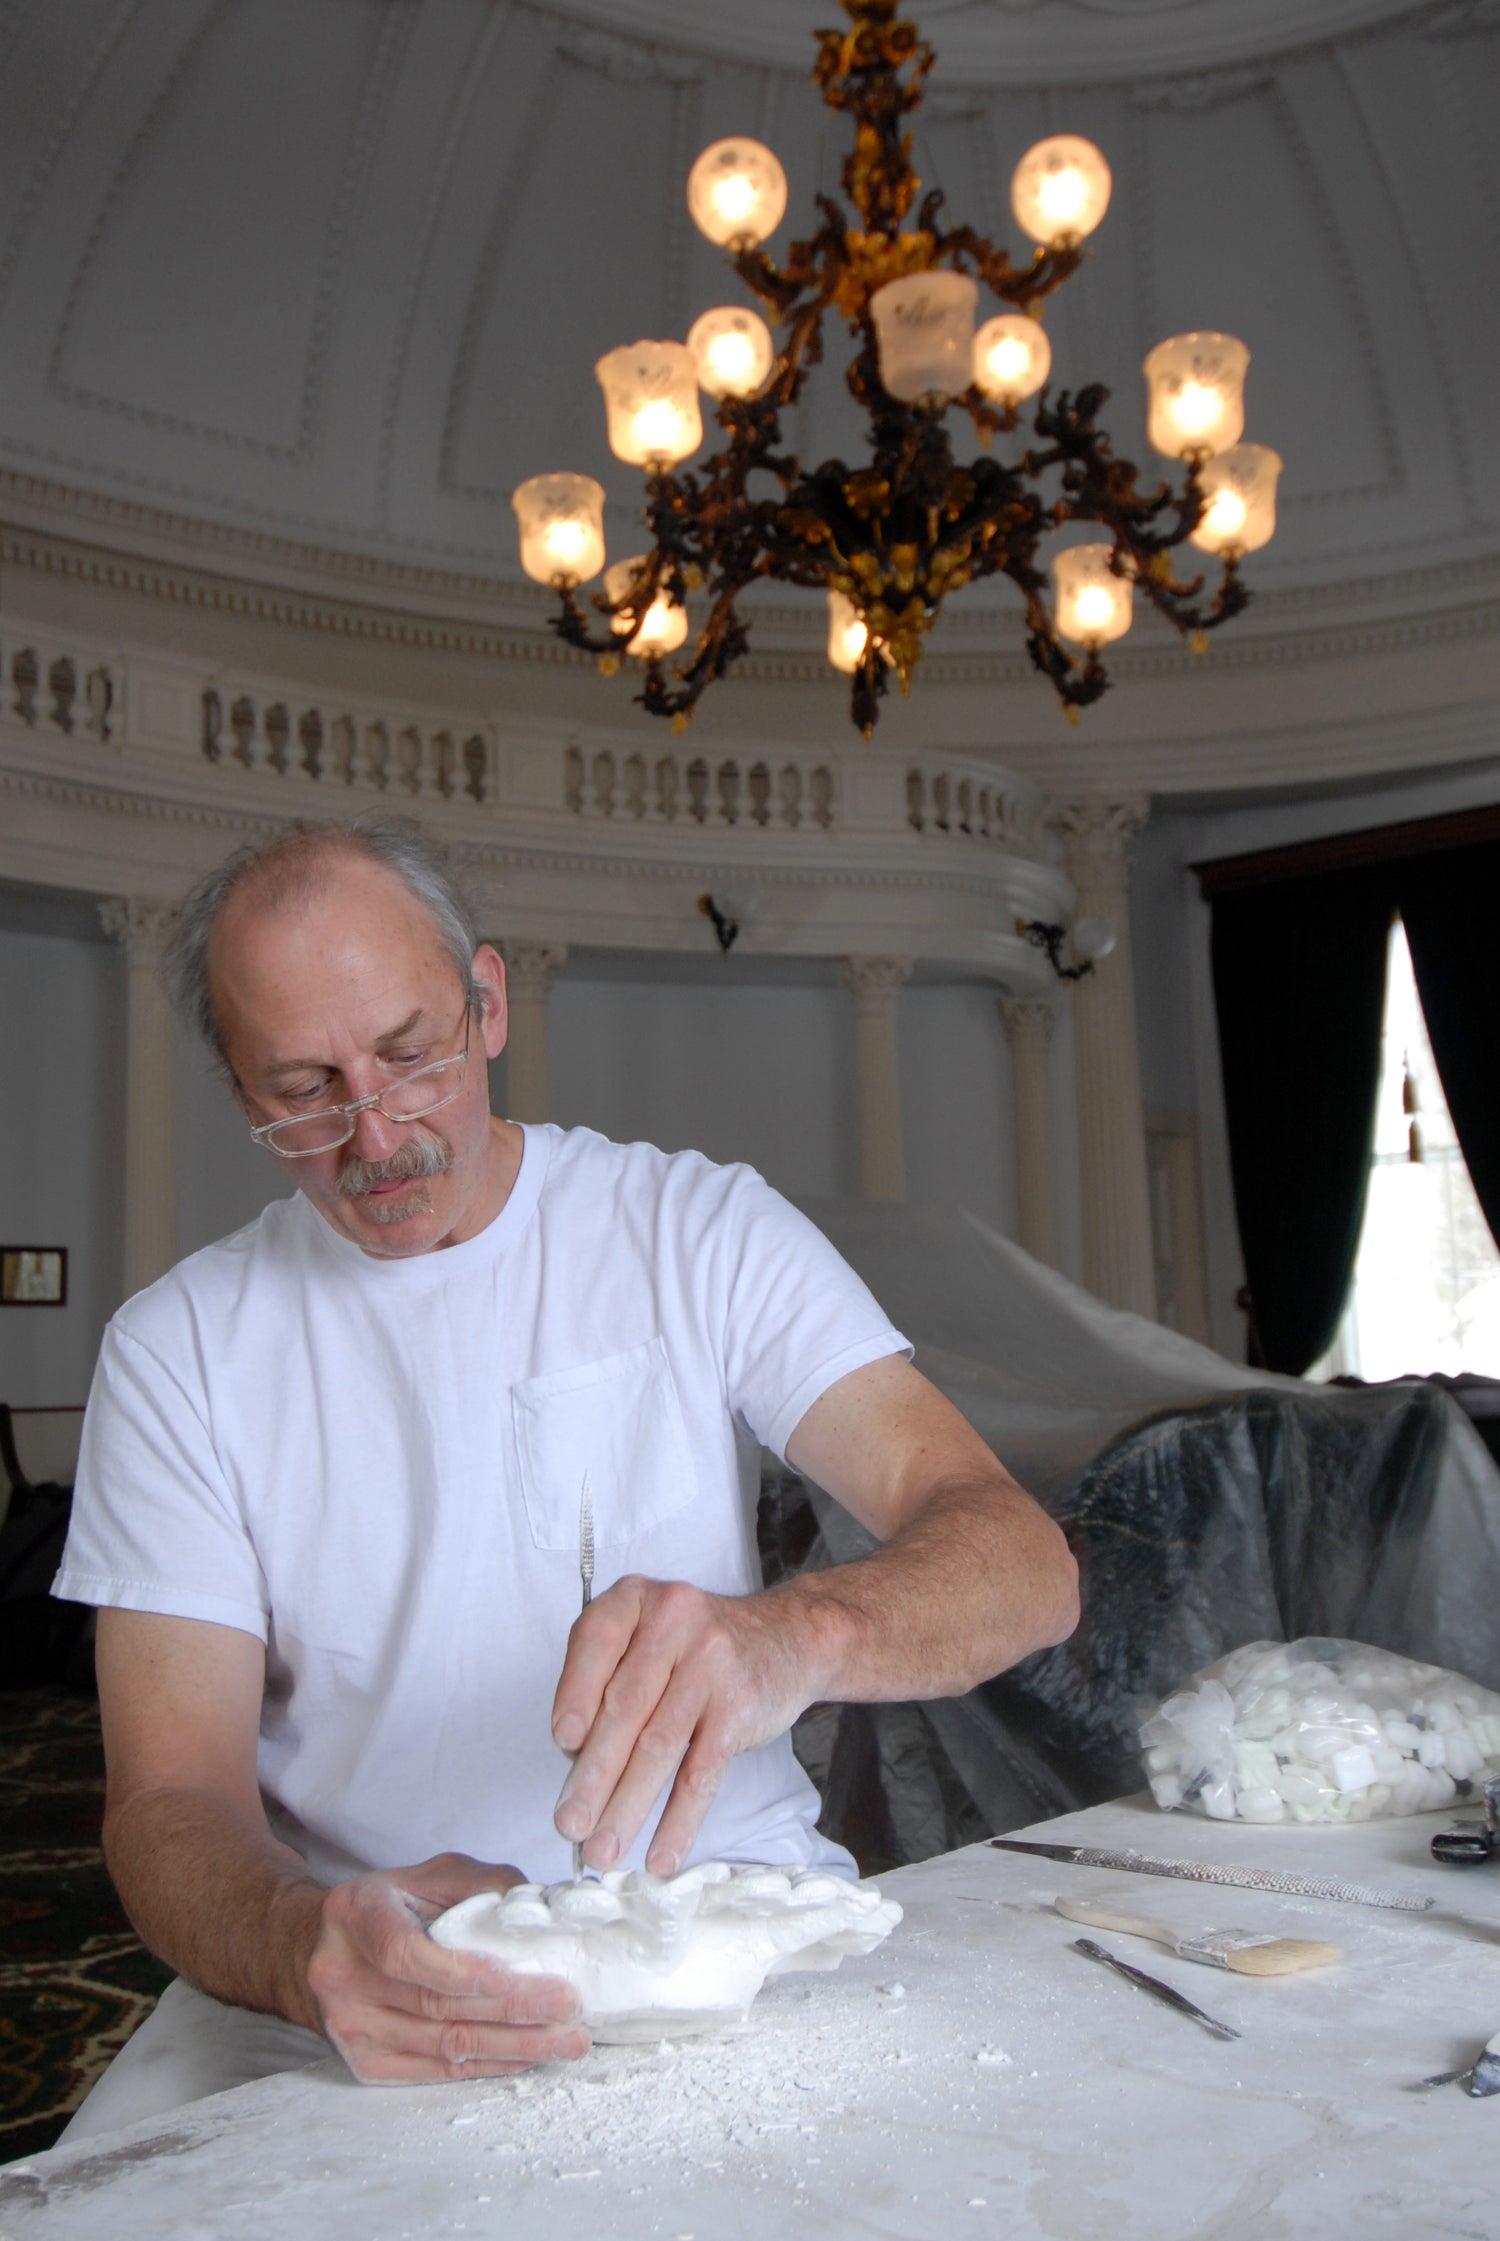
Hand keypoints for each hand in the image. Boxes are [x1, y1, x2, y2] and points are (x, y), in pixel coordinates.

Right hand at [305, 1851, 590, 2082]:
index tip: (514, 1977)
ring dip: (512, 2046)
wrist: (326, 1948)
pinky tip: (524, 2056)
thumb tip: (541, 1908)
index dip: (460, 1971)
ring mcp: (349, 2026)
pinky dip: (485, 2064)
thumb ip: (483, 1884)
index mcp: (357, 1915)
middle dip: (512, 2010)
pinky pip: (434, 2069)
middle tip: (568, 2009)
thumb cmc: (393, 1906)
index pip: (404, 1953)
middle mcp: (342, 1975)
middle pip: (435, 2006)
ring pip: (442, 2044)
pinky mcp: (363, 2063)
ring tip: (565, 2041)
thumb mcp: (432, 1875)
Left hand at [551, 1577, 823, 1877]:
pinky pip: (701, 1773)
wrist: (788, 1638)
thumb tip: (575, 1762)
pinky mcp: (739, 1707)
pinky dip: (678, 1822)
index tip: (561, 1745)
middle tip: (569, 1824)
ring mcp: (711, 1663)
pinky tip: (660, 1855)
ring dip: (625, 1808)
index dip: (573, 1696)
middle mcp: (674, 1621)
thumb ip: (608, 1679)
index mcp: (637, 1599)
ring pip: (659, 1747)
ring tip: (603, 1851)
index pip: (595, 1643)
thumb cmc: (697, 1647)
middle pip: (624, 1707)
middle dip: (592, 1775)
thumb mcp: (649, 1635)